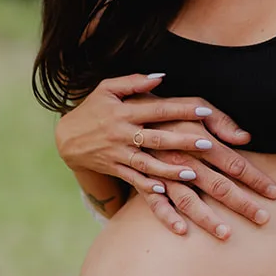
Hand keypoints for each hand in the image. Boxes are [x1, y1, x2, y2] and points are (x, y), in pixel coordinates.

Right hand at [54, 75, 275, 234]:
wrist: (67, 137)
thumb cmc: (96, 108)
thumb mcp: (109, 88)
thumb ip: (136, 82)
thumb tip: (161, 76)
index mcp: (128, 111)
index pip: (160, 110)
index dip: (182, 110)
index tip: (205, 112)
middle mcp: (125, 134)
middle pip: (159, 139)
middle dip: (182, 142)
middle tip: (208, 145)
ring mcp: (121, 155)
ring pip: (149, 166)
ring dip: (170, 171)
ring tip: (194, 175)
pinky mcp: (118, 172)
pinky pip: (135, 184)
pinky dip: (150, 193)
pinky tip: (166, 199)